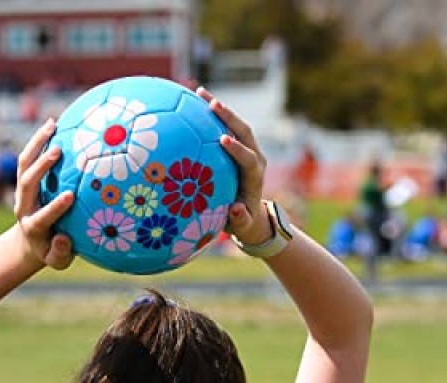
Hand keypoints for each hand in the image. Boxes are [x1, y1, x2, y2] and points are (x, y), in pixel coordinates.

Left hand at [14, 118, 74, 269]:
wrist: (31, 241)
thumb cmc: (51, 252)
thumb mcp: (58, 261)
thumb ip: (61, 254)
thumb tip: (64, 239)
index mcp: (33, 227)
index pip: (42, 217)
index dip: (54, 207)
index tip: (70, 196)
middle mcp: (23, 206)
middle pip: (27, 183)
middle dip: (40, 167)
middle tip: (58, 151)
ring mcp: (22, 191)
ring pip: (23, 164)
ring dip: (36, 144)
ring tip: (52, 125)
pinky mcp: (24, 180)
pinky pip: (28, 157)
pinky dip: (39, 140)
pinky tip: (55, 123)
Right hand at [196, 88, 271, 245]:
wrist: (250, 214)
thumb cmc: (242, 222)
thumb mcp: (242, 226)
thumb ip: (240, 220)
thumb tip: (235, 210)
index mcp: (255, 175)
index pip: (249, 158)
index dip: (238, 149)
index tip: (223, 139)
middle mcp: (254, 157)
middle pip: (245, 131)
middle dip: (229, 117)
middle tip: (213, 104)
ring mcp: (246, 149)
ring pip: (234, 124)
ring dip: (218, 108)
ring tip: (199, 92)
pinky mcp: (237, 146)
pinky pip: (224, 127)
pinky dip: (210, 115)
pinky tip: (191, 103)